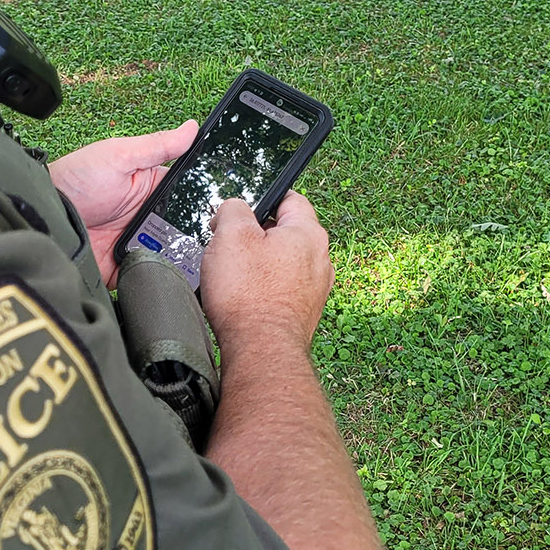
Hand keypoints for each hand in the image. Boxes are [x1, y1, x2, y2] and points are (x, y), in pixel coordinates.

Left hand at [49, 120, 198, 287]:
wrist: (47, 216)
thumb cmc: (77, 180)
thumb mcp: (119, 156)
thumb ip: (158, 146)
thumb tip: (191, 127)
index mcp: (152, 189)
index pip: (187, 196)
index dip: (202, 202)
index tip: (219, 207)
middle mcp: (148, 218)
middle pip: (183, 231)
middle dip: (193, 236)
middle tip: (205, 239)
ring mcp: (137, 244)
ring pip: (171, 255)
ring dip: (178, 257)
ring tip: (188, 259)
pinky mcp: (125, 267)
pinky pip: (149, 275)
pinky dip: (158, 276)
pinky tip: (166, 275)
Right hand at [200, 192, 332, 353]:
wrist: (261, 351)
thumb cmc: (249, 297)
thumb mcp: (230, 234)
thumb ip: (234, 209)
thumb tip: (234, 209)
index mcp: (308, 233)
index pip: (290, 198)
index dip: (262, 198)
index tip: (244, 207)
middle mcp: (319, 260)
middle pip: (283, 233)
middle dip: (254, 236)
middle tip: (230, 245)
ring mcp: (314, 289)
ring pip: (280, 263)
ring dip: (257, 266)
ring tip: (233, 277)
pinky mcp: (302, 313)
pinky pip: (279, 290)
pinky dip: (262, 290)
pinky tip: (243, 300)